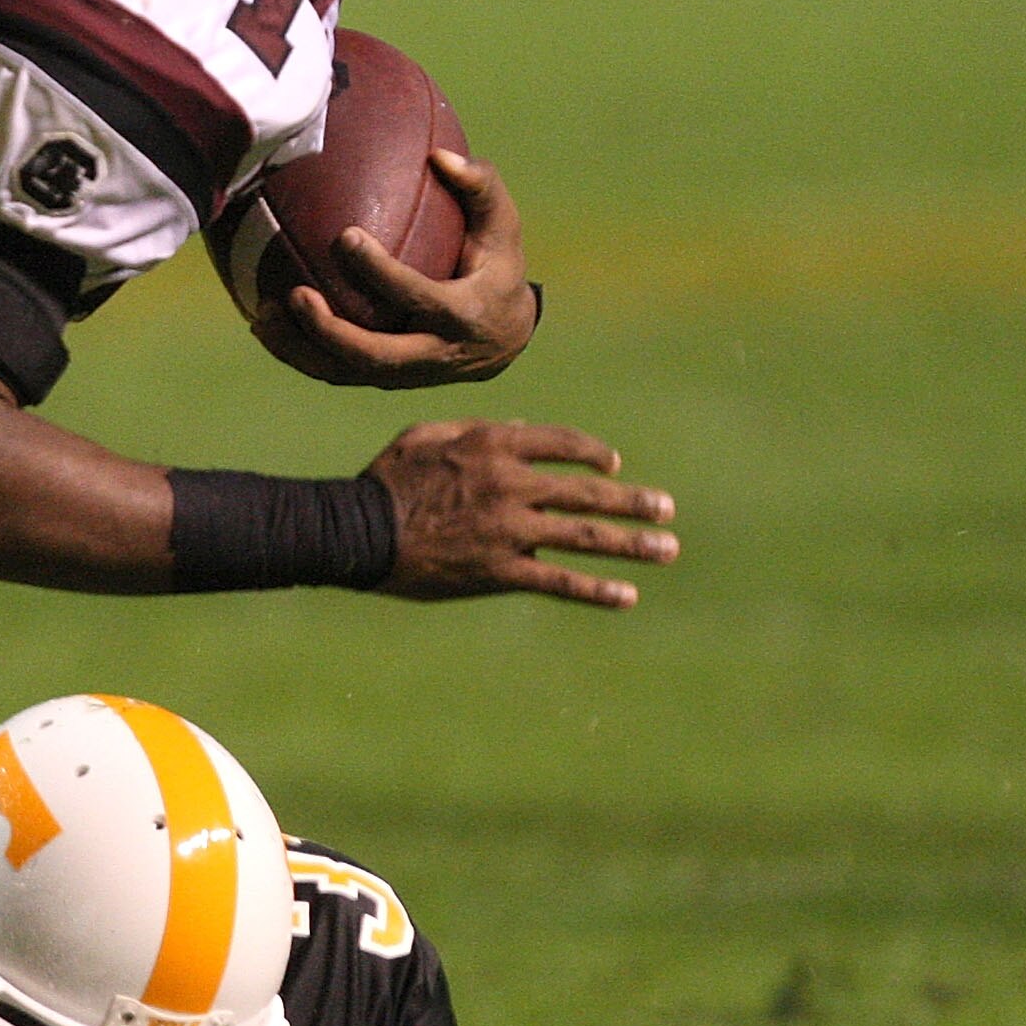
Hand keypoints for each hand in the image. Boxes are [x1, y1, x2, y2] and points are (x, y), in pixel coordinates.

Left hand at [286, 152, 539, 387]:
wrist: (507, 335)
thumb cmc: (497, 264)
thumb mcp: (503, 226)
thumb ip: (480, 186)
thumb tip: (439, 152)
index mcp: (464, 314)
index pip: (416, 297)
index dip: (379, 272)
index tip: (345, 235)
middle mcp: (436, 353)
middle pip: (376, 355)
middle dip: (331, 331)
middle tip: (295, 294)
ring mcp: (408, 374)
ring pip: (347, 373)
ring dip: (301, 350)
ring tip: (261, 318)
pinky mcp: (386, 380)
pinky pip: (336, 373)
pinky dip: (299, 354)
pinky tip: (264, 326)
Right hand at [368, 419, 676, 608]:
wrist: (358, 531)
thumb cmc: (387, 479)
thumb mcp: (428, 435)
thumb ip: (477, 429)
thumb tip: (522, 430)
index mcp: (495, 444)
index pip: (563, 443)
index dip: (593, 455)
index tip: (613, 468)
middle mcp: (511, 483)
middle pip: (586, 492)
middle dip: (633, 502)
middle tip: (666, 510)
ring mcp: (509, 529)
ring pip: (584, 536)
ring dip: (631, 543)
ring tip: (667, 550)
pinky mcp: (500, 571)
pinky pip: (559, 581)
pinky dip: (596, 590)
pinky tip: (628, 596)